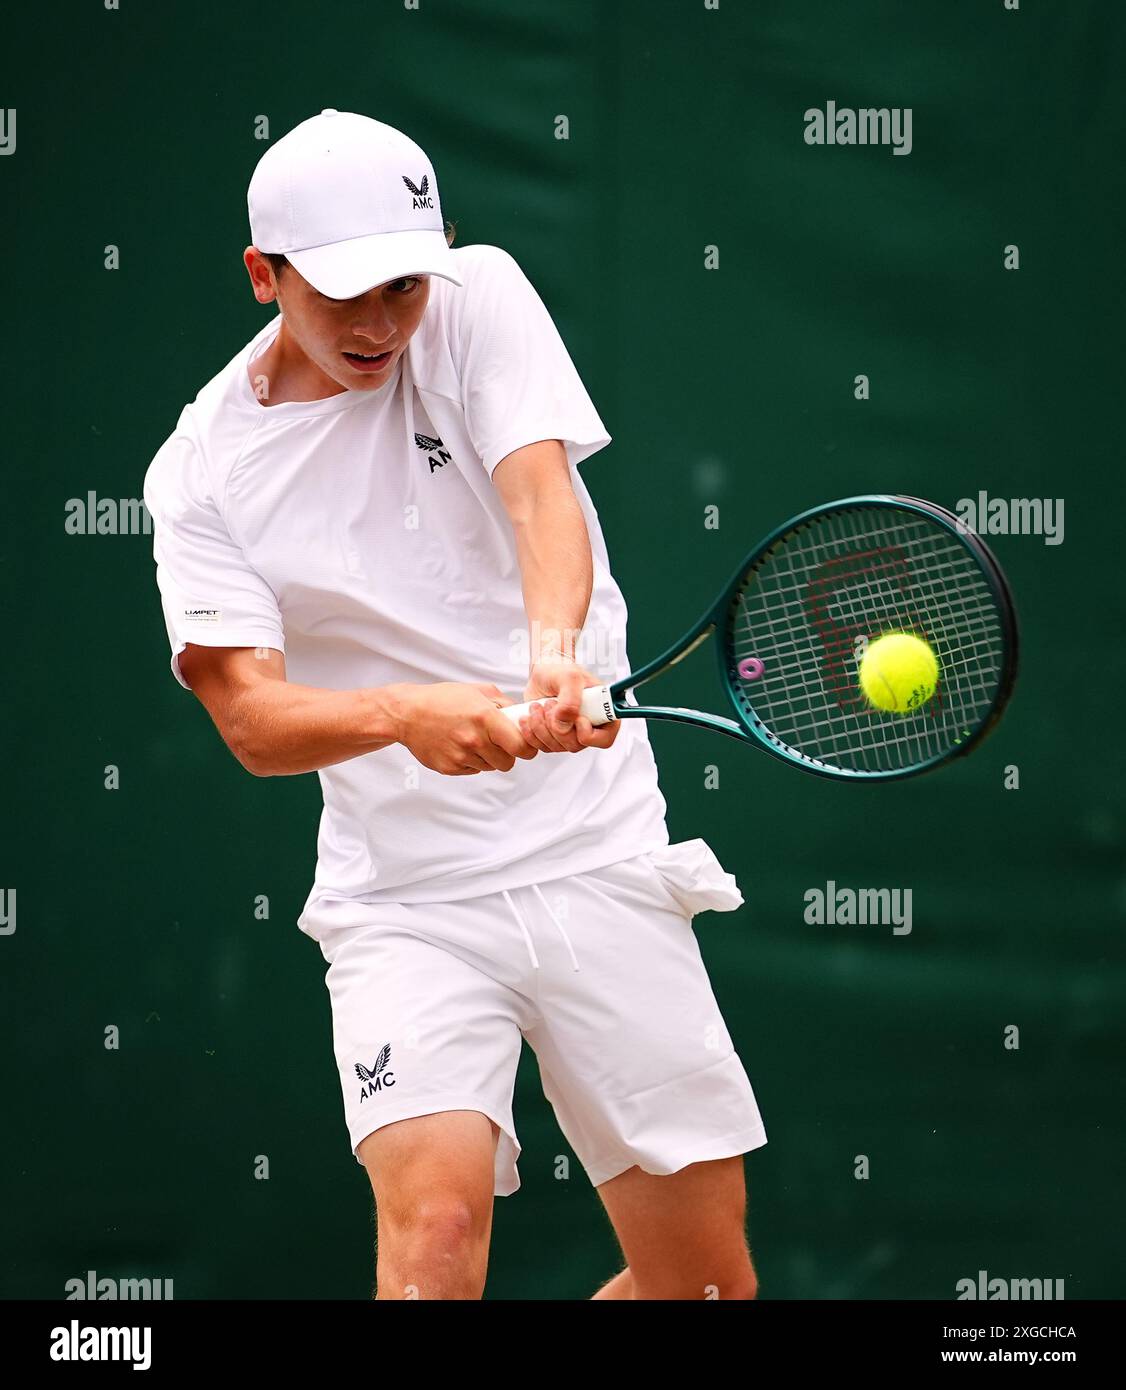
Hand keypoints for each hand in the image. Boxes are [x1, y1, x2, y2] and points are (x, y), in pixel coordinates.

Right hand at [395, 682, 537, 775]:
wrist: (407, 713)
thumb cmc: (443, 699)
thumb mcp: (478, 691)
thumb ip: (505, 703)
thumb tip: (523, 717)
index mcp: (485, 718)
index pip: (521, 747)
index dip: (527, 748)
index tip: (524, 745)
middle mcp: (474, 740)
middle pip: (508, 763)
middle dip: (507, 754)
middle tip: (497, 742)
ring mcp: (461, 756)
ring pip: (490, 767)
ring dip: (488, 757)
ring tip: (473, 740)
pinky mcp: (449, 768)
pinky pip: (473, 770)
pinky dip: (471, 762)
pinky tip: (459, 746)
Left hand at [517, 656, 620, 753]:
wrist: (543, 672)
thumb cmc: (561, 670)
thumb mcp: (569, 677)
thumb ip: (570, 700)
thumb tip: (563, 724)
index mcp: (602, 713)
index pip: (604, 740)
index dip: (587, 734)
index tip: (576, 717)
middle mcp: (587, 728)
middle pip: (575, 745)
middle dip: (557, 726)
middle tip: (550, 703)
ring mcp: (569, 735)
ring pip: (556, 747)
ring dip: (541, 726)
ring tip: (538, 706)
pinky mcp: (552, 738)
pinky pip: (541, 746)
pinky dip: (531, 732)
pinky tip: (527, 716)